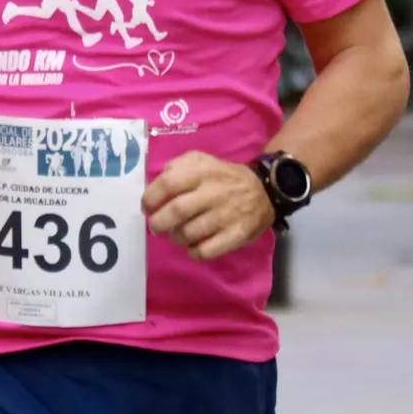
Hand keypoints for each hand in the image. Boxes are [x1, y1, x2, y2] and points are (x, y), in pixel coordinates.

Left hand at [143, 152, 274, 261]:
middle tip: (156, 226)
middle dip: (159, 223)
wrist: (265, 190)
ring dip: (175, 237)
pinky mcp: (236, 235)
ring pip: (189, 233)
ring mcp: (226, 215)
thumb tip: (157, 181)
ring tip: (176, 235)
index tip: (147, 207)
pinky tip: (193, 247)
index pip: (168, 183)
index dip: (151, 198)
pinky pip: (207, 251)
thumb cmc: (223, 177)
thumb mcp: (202, 160)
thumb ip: (178, 166)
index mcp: (202, 172)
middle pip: (176, 211)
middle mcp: (213, 193)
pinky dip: (194, 252)